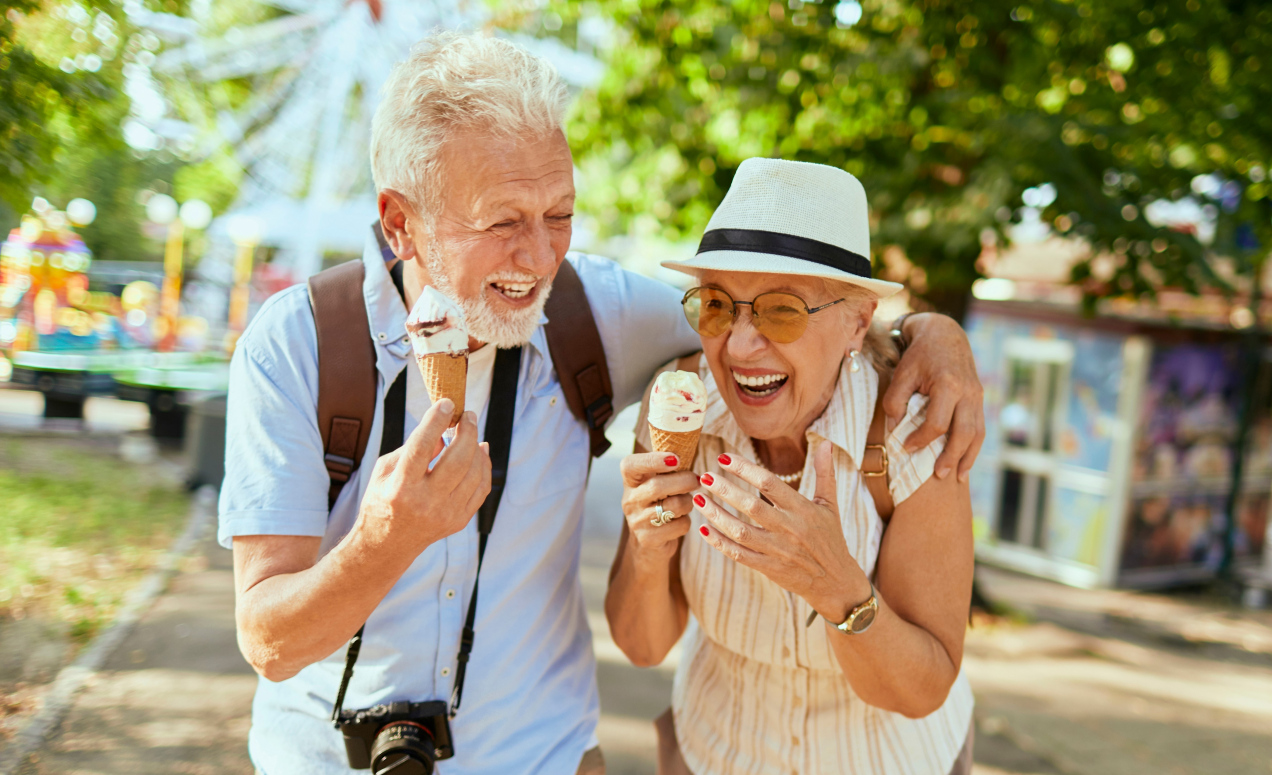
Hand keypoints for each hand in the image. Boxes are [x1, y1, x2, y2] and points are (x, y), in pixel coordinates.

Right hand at [357, 398, 491, 553]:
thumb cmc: (382, 499)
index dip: (436, 421)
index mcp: (401, 487)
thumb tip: (444, 431)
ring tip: (471, 432)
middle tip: (468, 415)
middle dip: (467, 431)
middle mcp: (425, 502)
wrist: (387, 544)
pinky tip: (479, 453)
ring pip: (474, 473)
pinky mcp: (459, 521)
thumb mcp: (385, 470)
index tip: (447, 403)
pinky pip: (481, 488)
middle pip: (458, 460)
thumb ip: (413, 448)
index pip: (422, 447)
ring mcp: (445, 514)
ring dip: (477, 447)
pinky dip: (484, 467)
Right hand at [620, 452, 698, 565]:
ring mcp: (637, 521)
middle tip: (697, 481)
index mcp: (631, 482)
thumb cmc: (659, 503)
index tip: (676, 459)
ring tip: (687, 502)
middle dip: (684, 481)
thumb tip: (689, 446)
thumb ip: (667, 468)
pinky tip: (680, 521)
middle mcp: (630, 500)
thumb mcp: (656, 483)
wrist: (649, 542)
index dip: (653, 460)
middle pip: (658, 485)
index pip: (630, 465)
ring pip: (674, 506)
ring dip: (688, 503)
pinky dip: (686, 522)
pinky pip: (679, 525)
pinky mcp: (649, 539)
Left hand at [694, 445, 870, 622]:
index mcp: (802, 509)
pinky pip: (739, 554)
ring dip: (716, 514)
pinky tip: (703, 528)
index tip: (723, 458)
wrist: (836, 581)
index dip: (745, 469)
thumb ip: (825, 472)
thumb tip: (825, 442)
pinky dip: (719, 542)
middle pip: (751, 506)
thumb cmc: (831, 538)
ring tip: (698, 499)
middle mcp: (789, 529)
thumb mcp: (830, 504)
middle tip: (704, 477)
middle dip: (725, 490)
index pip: (769, 483)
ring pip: (740, 531)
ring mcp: (777, 550)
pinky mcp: (768, 568)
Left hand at [884, 312, 984, 482]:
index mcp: (948, 384)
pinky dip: (974, 447)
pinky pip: (980, 428)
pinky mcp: (979, 399)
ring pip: (977, 433)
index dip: (921, 439)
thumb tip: (895, 429)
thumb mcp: (902, 373)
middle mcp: (968, 392)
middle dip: (950, 456)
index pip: (937, 423)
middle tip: (937, 475)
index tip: (905, 447)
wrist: (945, 334)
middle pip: (963, 432)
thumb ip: (895, 400)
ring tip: (956, 477)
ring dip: (967, 457)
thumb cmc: (919, 355)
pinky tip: (965, 463)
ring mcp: (977, 396)